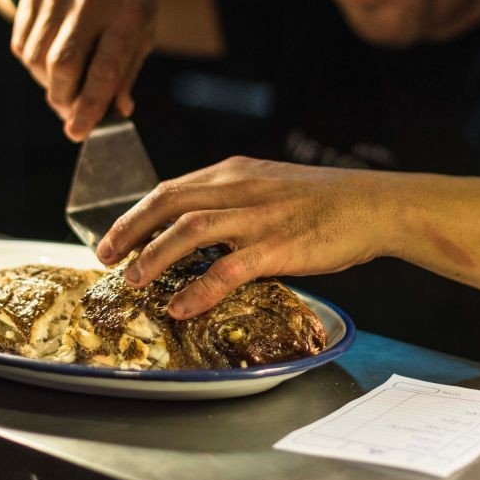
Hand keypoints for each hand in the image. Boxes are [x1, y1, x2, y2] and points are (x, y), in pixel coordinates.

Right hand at [10, 0, 155, 140]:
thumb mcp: (144, 29)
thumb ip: (128, 70)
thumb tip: (116, 111)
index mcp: (128, 11)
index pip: (104, 69)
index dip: (89, 106)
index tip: (78, 132)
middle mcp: (91, 0)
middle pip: (63, 66)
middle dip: (63, 99)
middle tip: (70, 112)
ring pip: (37, 58)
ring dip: (47, 84)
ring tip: (63, 85)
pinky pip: (22, 43)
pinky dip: (32, 64)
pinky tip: (49, 62)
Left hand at [95, 157, 392, 318]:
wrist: (372, 205)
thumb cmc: (325, 201)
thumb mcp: (270, 186)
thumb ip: (233, 202)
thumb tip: (198, 232)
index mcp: (234, 172)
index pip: (171, 189)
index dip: (137, 214)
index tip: (116, 236)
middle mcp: (239, 188)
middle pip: (167, 204)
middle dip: (129, 231)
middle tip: (106, 257)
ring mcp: (257, 216)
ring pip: (188, 232)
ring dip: (153, 258)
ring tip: (132, 281)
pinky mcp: (277, 246)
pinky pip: (227, 269)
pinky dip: (197, 290)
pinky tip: (180, 307)